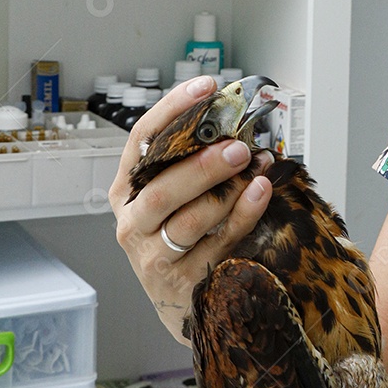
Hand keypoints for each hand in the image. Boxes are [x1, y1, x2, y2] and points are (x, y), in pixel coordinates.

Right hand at [108, 75, 273, 342]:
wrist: (187, 300)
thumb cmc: (187, 237)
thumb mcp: (182, 195)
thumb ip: (198, 162)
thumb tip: (239, 124)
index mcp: (127, 190)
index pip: (142, 140)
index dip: (172, 111)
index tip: (205, 87)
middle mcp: (132, 222)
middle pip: (160, 189)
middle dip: (202, 165)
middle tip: (237, 147)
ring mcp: (152, 256)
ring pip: (186, 221)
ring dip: (225, 192)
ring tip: (254, 168)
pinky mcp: (182, 281)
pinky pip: (217, 244)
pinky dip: (243, 216)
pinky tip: (261, 193)